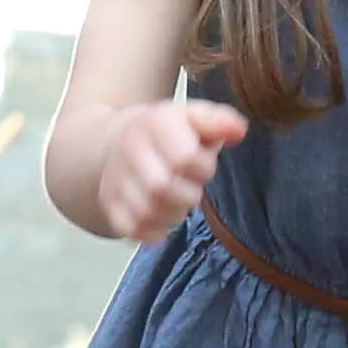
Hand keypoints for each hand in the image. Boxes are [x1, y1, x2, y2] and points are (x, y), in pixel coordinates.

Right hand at [96, 99, 247, 241]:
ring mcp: (115, 179)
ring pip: (147, 212)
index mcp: (155, 124)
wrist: (116, 142)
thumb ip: (218, 121)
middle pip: (161, 187)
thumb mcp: (193, 116)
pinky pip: (132, 229)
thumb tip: (239, 130)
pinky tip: (163, 216)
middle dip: (188, 194)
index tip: (203, 164)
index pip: (183, 156)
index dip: (203, 167)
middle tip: (191, 187)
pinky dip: (154, 231)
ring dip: (173, 214)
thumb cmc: (167, 132)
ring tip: (177, 201)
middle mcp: (130, 150)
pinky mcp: (109, 204)